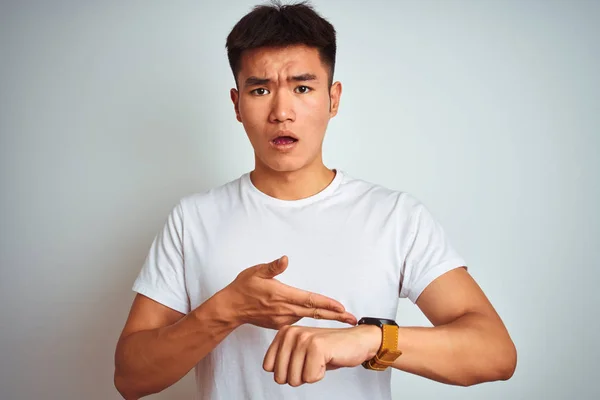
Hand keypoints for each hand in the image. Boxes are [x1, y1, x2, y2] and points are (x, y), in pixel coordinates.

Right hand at [224, 255, 356, 329]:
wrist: (231, 308)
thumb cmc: (243, 287)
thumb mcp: (257, 271)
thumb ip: (273, 266)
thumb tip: (286, 259)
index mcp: (283, 295)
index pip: (311, 300)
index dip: (328, 304)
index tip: (342, 308)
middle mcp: (285, 309)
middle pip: (315, 313)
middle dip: (335, 315)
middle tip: (352, 318)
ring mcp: (282, 319)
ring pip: (307, 316)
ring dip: (323, 317)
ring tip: (340, 317)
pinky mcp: (279, 324)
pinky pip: (297, 320)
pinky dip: (309, 318)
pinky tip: (318, 317)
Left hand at [262, 325, 381, 385]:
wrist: (357, 341)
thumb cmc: (330, 349)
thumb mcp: (300, 353)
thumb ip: (283, 359)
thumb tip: (272, 372)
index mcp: (284, 333)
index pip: (268, 367)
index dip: (287, 372)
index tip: (301, 362)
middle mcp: (291, 333)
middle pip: (281, 376)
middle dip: (298, 376)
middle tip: (312, 363)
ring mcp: (304, 339)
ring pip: (294, 379)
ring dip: (310, 375)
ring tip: (320, 361)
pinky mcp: (317, 347)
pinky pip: (310, 378)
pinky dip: (320, 375)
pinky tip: (327, 360)